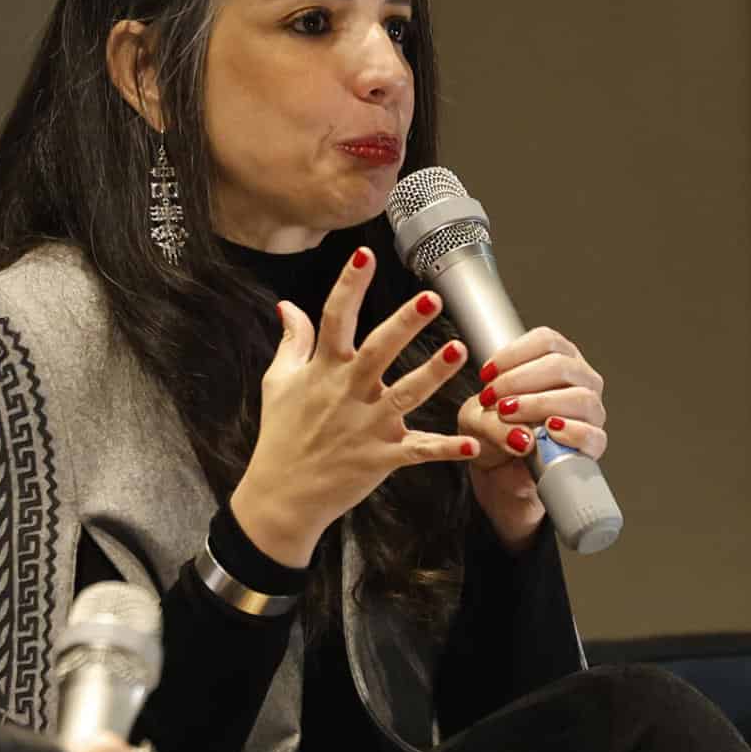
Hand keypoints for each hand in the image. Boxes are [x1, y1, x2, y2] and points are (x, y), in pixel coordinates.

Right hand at [232, 245, 477, 566]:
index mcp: (323, 371)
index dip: (350, 286)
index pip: (335, 319)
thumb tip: (288, 305)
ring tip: (460, 351)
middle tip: (431, 299)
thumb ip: (292, 341)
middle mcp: (346, 393)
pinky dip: (445, 449)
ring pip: (405, 395)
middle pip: (378, 351)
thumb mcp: (279, 382)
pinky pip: (418, 451)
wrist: (281, 495)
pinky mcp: (380, 458)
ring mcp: (365, 427)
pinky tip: (472, 443)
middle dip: (405, 324)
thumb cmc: (281, 436)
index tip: (364, 255)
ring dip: (433, 374)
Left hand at [457, 325, 608, 549]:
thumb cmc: (492, 432)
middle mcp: (578, 381)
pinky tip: (549, 431)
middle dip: (520, 380)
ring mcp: (589, 412)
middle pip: (562, 365)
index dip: (514, 354)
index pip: (546, 341)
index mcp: (555, 360)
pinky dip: (571, 432)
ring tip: (511, 414)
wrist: (497, 472)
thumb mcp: (476, 417)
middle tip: (494, 399)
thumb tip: (522, 434)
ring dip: (540, 404)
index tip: (487, 374)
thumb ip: (491, 416)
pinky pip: (593, 435)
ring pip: (580, 397)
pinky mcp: (592, 444)